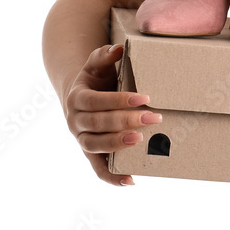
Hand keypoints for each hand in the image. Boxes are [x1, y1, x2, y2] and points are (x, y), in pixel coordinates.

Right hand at [63, 44, 161, 185]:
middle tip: (153, 117)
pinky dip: (111, 176)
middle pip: (99, 124)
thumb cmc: (95, 78)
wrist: (80, 95)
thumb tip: (118, 49)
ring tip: (141, 140)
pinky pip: (97, 168)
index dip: (118, 100)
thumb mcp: (97, 64)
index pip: (96, 101)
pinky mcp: (89, 153)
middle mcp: (76, 121)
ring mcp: (81, 139)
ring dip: (118, 144)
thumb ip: (105, 55)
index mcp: (77, 98)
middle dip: (126, 121)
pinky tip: (131, 180)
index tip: (143, 98)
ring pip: (96, 145)